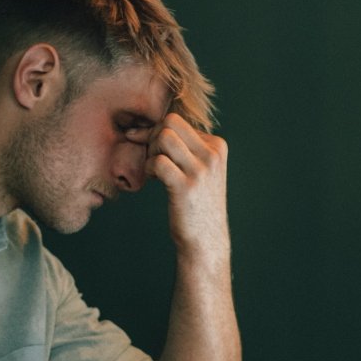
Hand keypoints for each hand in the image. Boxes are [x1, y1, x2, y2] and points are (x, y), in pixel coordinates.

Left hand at [146, 113, 229, 267]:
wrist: (206, 239)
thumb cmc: (196, 203)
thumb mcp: (201, 170)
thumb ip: (184, 148)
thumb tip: (143, 129)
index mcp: (217, 146)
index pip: (179, 121)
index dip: (158, 133)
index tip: (153, 151)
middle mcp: (212, 154)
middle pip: (171, 122)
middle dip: (152, 136)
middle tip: (152, 158)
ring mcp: (201, 170)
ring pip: (164, 136)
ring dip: (151, 150)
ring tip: (154, 168)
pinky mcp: (186, 186)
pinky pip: (157, 161)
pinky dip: (148, 168)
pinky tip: (153, 180)